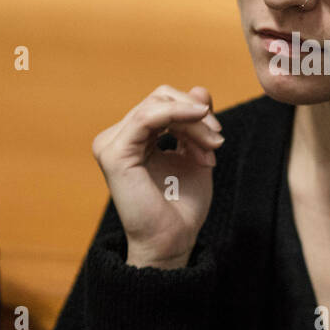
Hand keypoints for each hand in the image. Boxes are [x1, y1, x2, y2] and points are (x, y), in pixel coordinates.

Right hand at [90, 85, 224, 269]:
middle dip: (196, 115)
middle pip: (161, 100)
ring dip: (193, 121)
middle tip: (218, 141)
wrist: (172, 240)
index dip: (194, 112)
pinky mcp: (113, 153)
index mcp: (132, 138)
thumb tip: (200, 89)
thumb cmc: (181, 206)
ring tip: (212, 146)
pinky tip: (200, 121)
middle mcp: (117, 138)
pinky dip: (178, 115)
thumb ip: (196, 123)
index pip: (163, 104)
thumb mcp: (196, 154)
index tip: (218, 141)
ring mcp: (111, 144)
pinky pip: (147, 117)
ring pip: (158, 106)